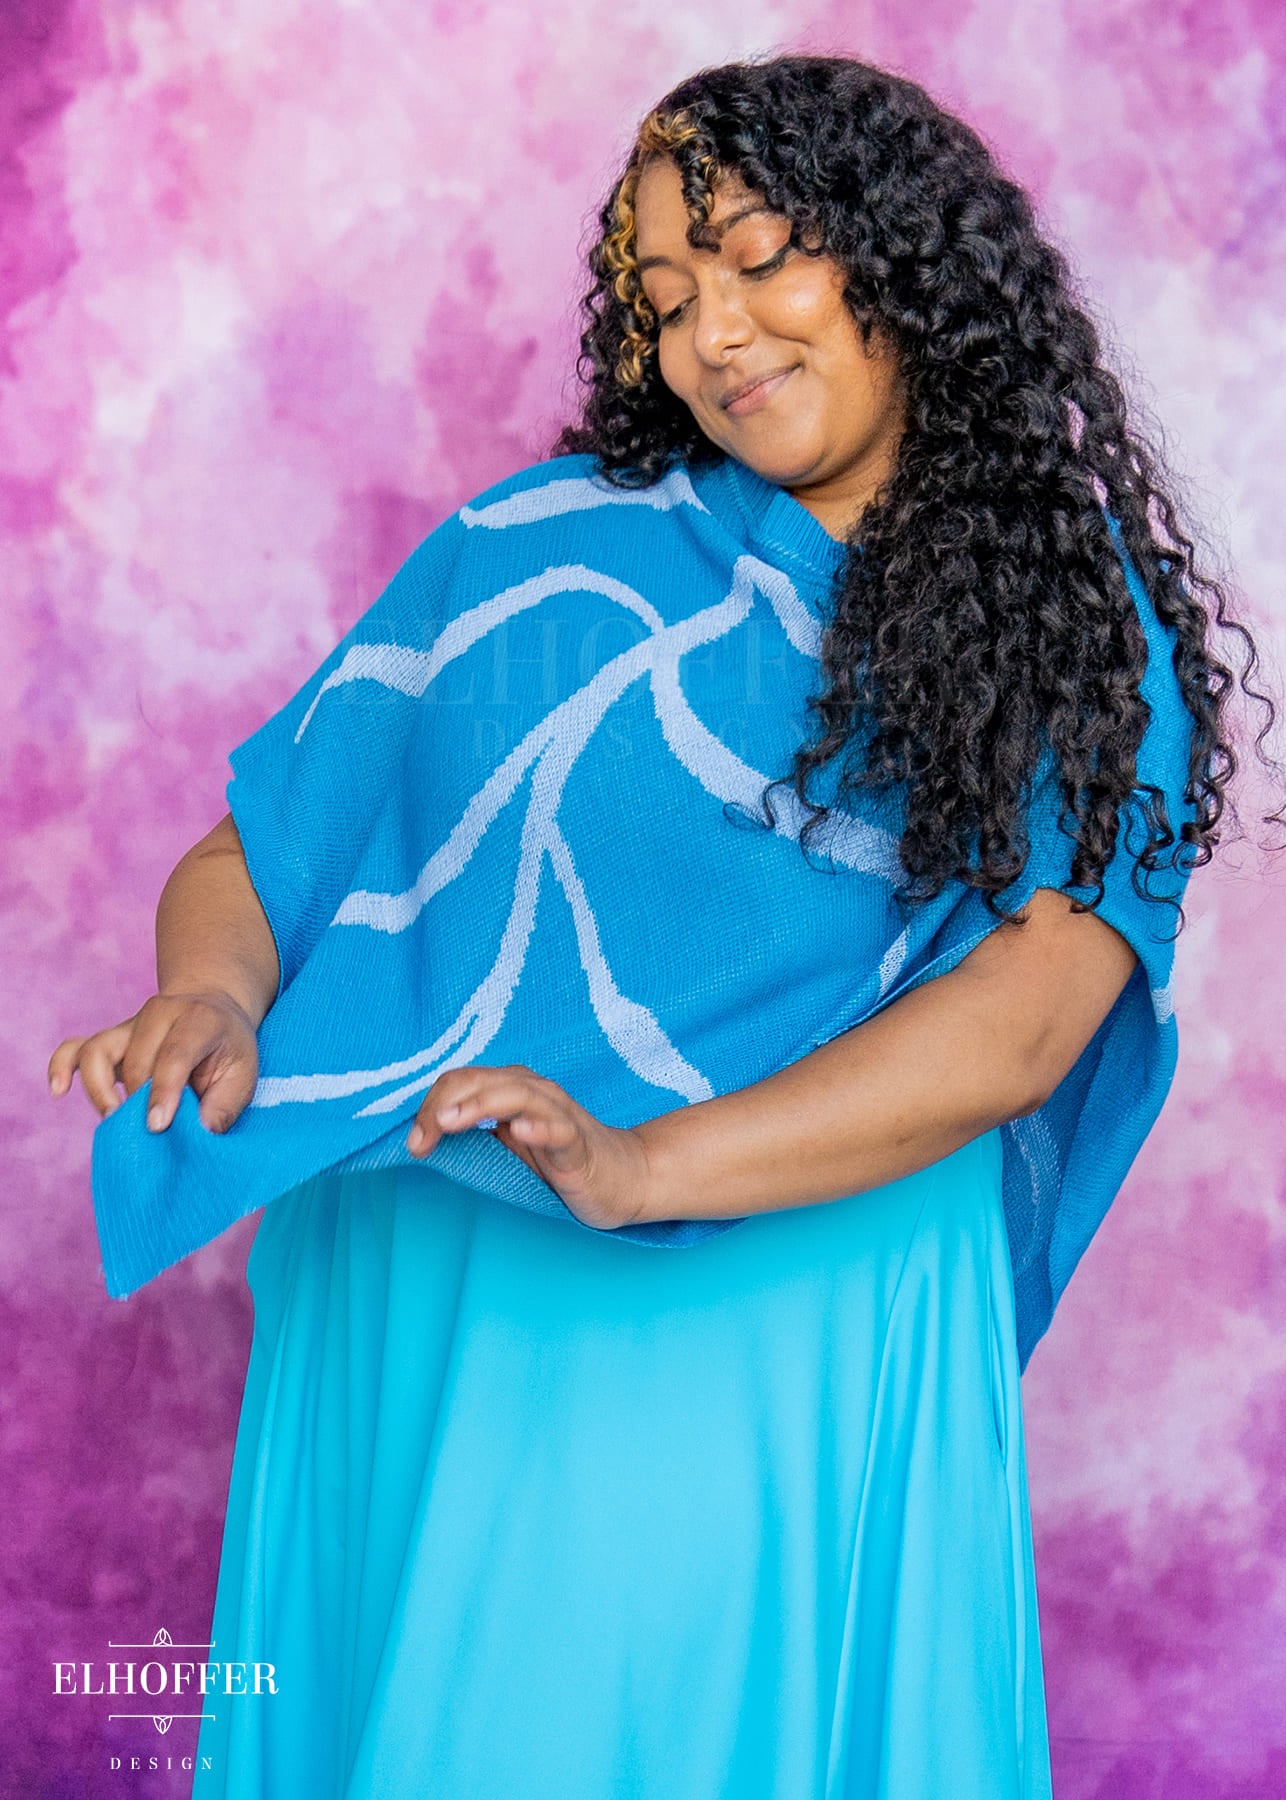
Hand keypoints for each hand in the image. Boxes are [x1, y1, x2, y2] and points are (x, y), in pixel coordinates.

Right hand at [48, 991, 260, 1134]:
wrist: (212, 1007)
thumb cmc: (229, 1048)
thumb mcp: (244, 1073)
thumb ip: (224, 1105)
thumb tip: (199, 1135)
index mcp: (198, 1020)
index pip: (174, 1054)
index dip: (163, 1092)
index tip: (156, 1126)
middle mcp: (160, 1014)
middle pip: (136, 1060)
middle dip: (138, 1101)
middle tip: (150, 1134)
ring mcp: (130, 1024)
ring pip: (97, 1051)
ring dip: (100, 1091)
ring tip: (113, 1120)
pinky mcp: (111, 1037)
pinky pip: (75, 1047)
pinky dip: (61, 1067)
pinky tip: (58, 1091)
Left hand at [406, 1063, 656, 1230]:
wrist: (625, 1177)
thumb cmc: (561, 1162)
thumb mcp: (509, 1145)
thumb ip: (474, 1133)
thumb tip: (422, 1136)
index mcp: (512, 1088)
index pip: (462, 1081)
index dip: (431, 1106)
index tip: (414, 1143)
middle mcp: (534, 1092)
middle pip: (480, 1081)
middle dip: (442, 1106)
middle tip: (419, 1141)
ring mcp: (559, 1115)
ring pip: (517, 1095)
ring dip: (479, 1105)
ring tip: (450, 1123)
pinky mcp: (580, 1144)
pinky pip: (559, 1130)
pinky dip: (537, 1127)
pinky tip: (518, 1131)